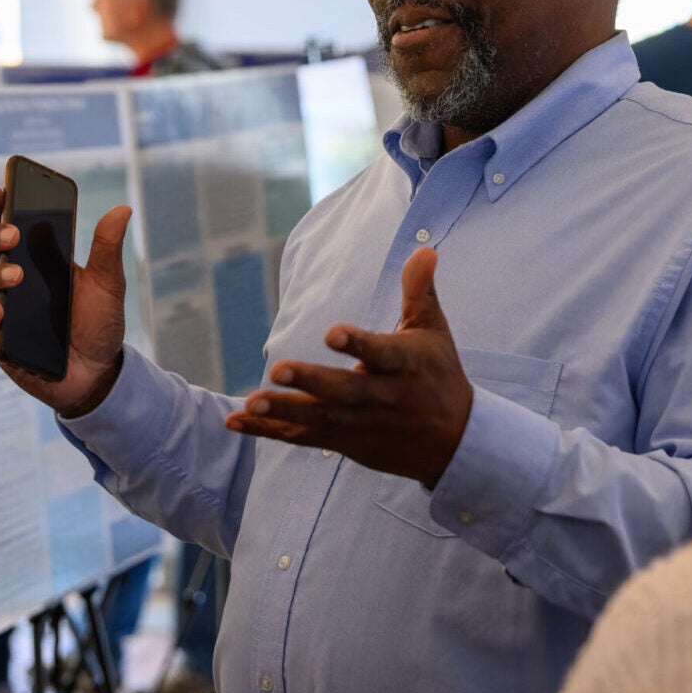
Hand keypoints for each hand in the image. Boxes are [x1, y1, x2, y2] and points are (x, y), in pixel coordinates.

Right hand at [0, 182, 131, 416]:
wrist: (99, 373)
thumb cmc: (97, 324)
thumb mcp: (107, 283)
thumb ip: (107, 248)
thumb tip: (122, 209)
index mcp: (32, 261)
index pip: (6, 227)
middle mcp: (10, 283)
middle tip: (13, 234)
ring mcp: (1, 313)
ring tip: (15, 275)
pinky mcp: (0, 345)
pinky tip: (0, 311)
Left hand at [224, 248, 471, 487]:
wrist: (455, 442)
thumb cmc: (439, 375)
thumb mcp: (433, 331)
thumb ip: (419, 291)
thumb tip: (424, 249)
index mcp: (405, 366)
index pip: (381, 354)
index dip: (358, 345)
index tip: (332, 334)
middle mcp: (383, 398)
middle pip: (345, 392)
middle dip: (312, 382)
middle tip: (278, 370)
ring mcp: (362, 424)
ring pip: (321, 419)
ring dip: (283, 411)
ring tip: (250, 402)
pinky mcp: (346, 442)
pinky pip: (304, 438)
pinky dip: (270, 431)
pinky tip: (236, 420)